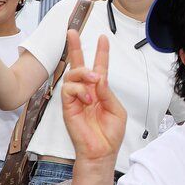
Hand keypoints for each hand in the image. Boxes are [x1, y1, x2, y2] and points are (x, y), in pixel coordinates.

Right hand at [60, 30, 124, 162]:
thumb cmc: (110, 134)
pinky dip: (79, 90)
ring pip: (73, 74)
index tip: (103, 37)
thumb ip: (107, 92)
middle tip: (72, 32)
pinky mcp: (67, 106)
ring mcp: (76, 98)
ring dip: (84, 73)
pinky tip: (87, 98)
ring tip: (94, 81)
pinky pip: (68, 89)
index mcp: (100, 90)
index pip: (100, 67)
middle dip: (74, 47)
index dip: (101, 53)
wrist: (101, 151)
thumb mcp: (116, 110)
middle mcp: (87, 91)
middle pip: (78, 65)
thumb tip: (98, 77)